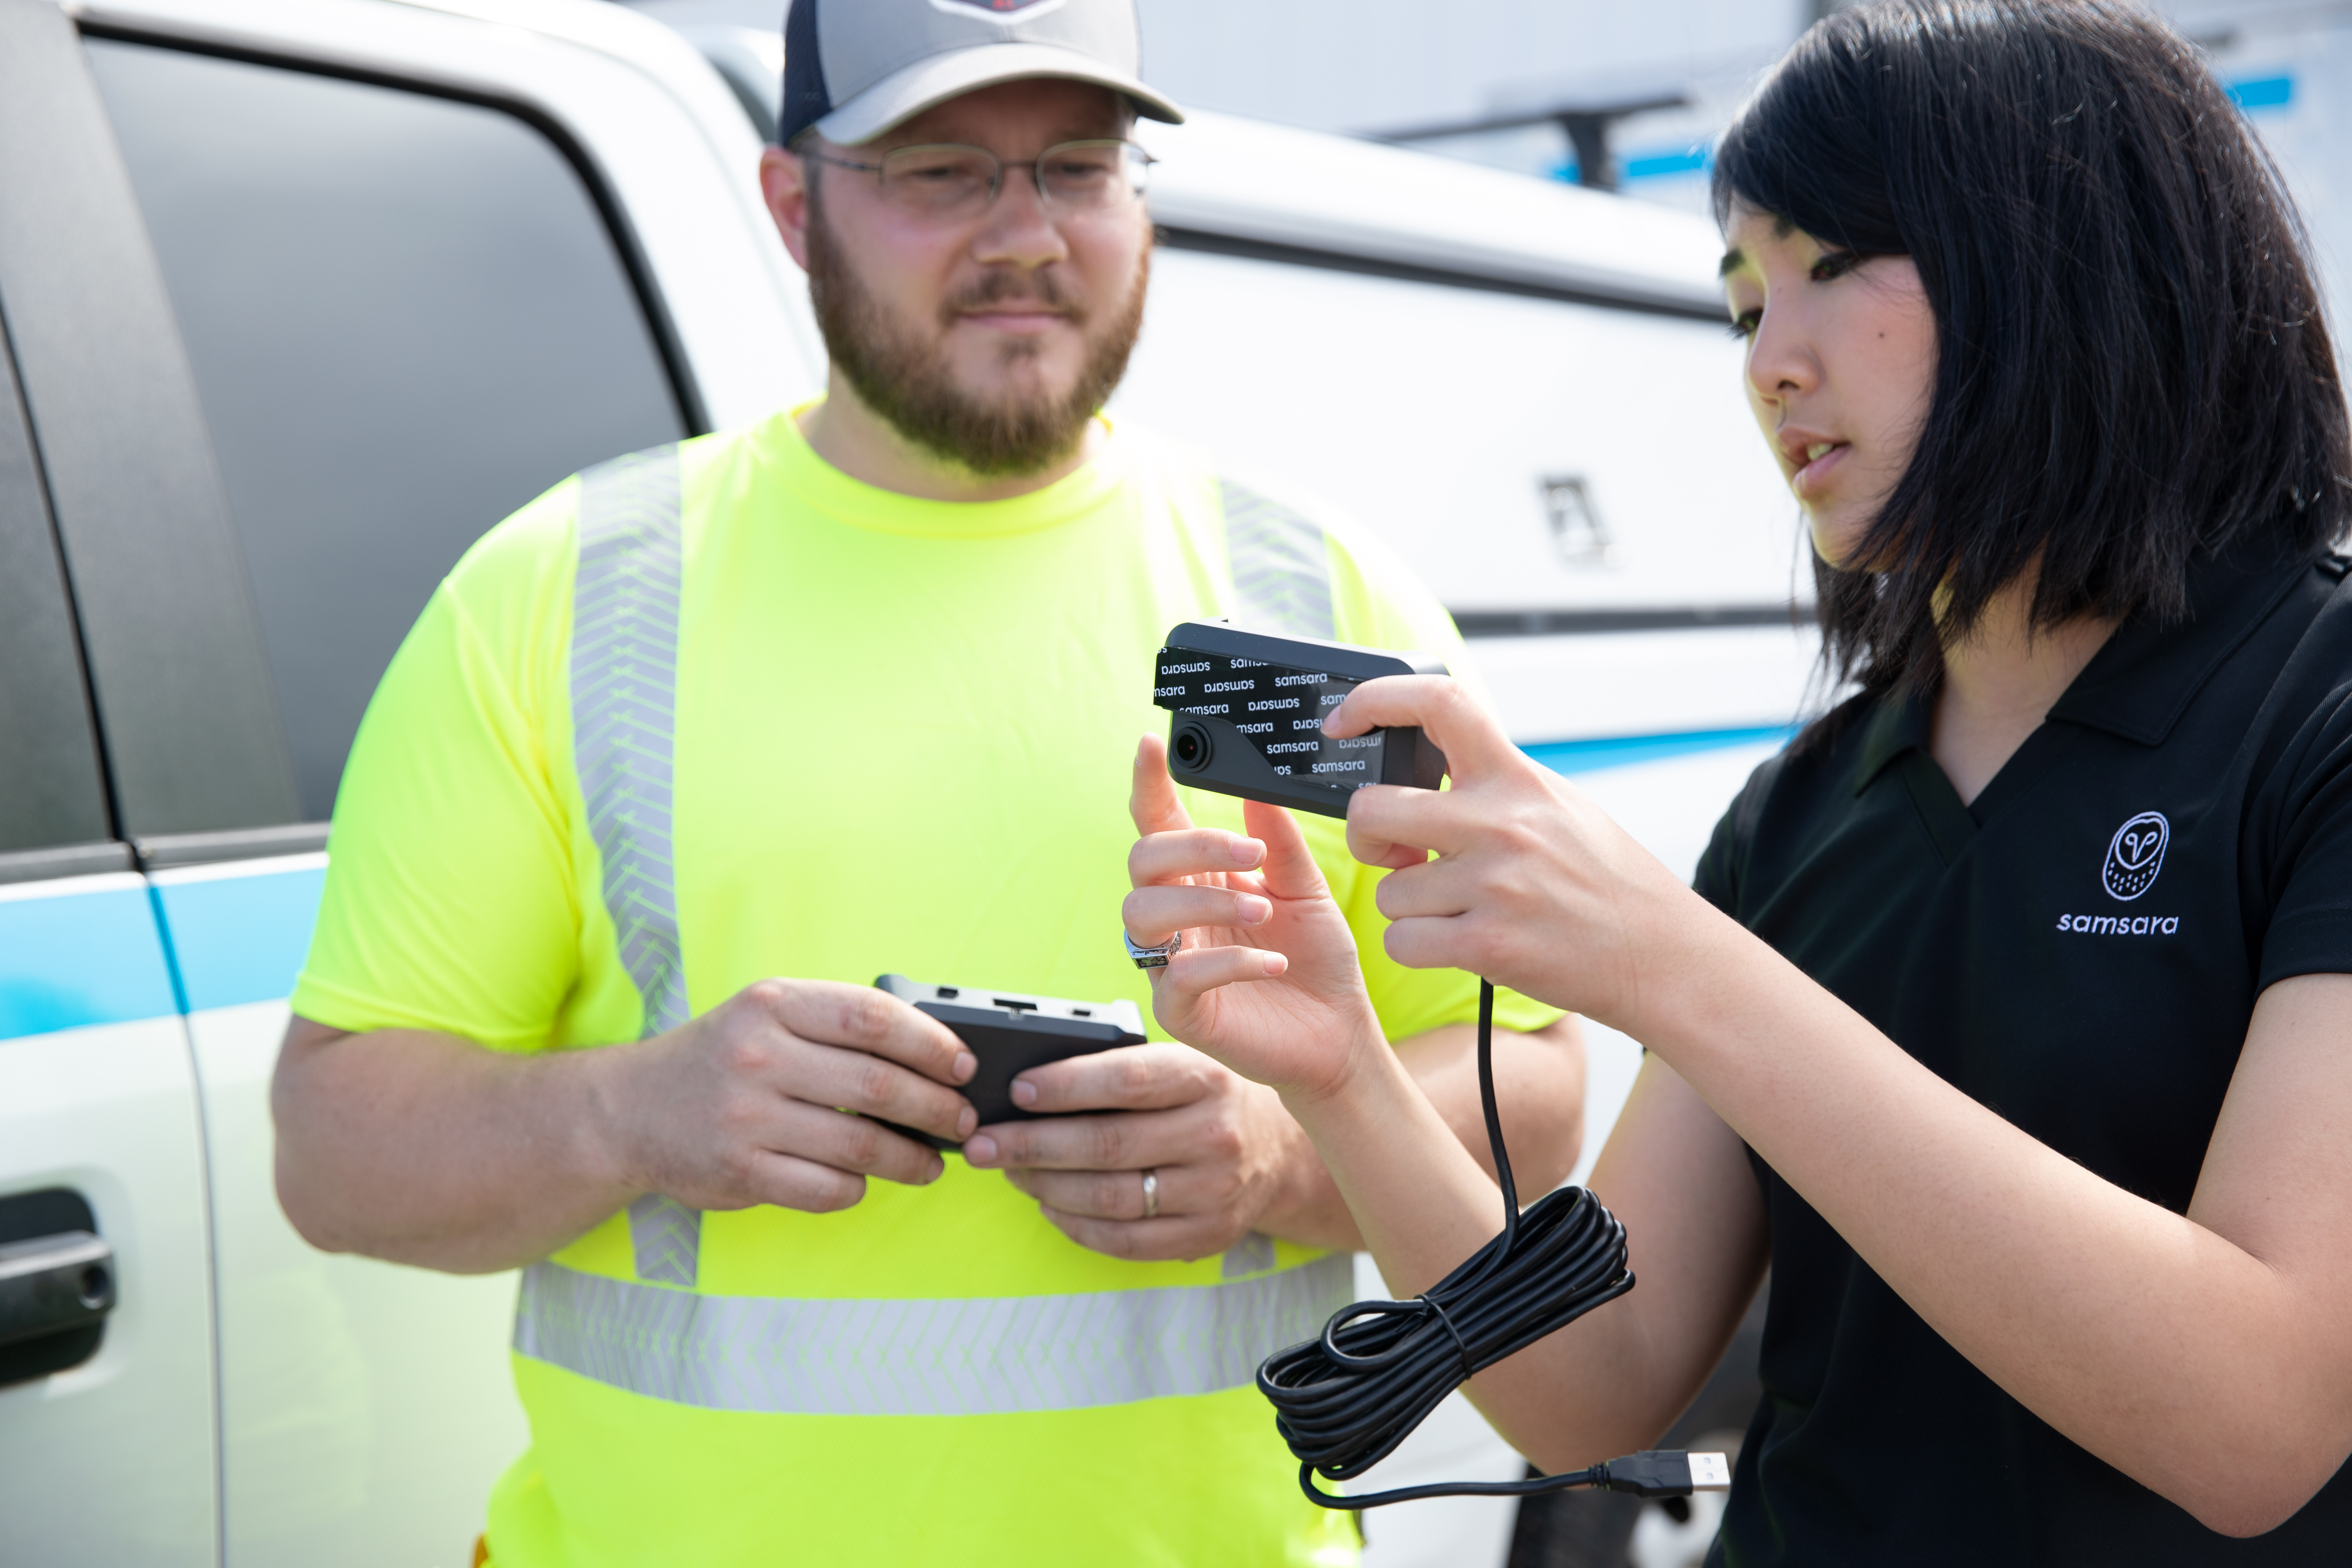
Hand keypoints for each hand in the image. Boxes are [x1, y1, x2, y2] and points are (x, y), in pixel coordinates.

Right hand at [593, 979, 977, 1214]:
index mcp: (773, 1005)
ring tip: (932, 1161)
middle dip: (937, 1107)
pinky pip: (827, 1188)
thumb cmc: (723, 1058)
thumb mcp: (769, 1015)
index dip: (931, 1043)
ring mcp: (747, 1118)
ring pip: (860, 1145)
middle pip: (878, 1085)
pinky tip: (867, 1179)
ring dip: (912, 1158)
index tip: (964, 1065)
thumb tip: (936, 1055)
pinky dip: (859, 1187)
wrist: (630, 1111)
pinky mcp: (740, 1173)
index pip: (873, 1018)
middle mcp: (758, 1056)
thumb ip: (838, 1025)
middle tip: (962, 1119)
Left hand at [962, 1043, 1309, 1260]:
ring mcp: (1214, 1192)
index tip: (1014, 1091)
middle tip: (983, 1143)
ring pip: (1110, 1197)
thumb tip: (1027, 1090)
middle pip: (1107, 1145)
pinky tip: (1048, 1205)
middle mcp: (1215, 1135)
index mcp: (1204, 1078)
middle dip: (1032, 1145)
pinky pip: (1125, 1240)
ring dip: (1046, 1186)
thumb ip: (1118, 1070)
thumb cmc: (1201, 1099)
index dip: (1064, 1087)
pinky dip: (1076, 1225)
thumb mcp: (1178, 1065)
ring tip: (1009, 1172)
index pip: (1125, 1080)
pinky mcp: (1207, 1236)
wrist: (1274, 1151)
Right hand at [1116, 734, 1389, 1101]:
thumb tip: (1259, 786)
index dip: (1148, 783)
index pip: (1160, 824)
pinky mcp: (1180, 1013)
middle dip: (1192, 847)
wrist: (1339, 1034)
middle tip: (1249, 853)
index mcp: (1200, 880)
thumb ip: (1278, 841)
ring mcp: (1170, 964)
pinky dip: (1227, 962)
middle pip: (1142, 861)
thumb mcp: (1306, 890)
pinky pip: (1178, 977)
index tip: (1152, 744)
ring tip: (1262, 908)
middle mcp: (1177, 917)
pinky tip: (1273, 962)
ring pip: (1144, 914)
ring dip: (1205, 901)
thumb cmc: (1317, 961)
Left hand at [1328, 677, 1695, 1026]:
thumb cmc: (1604, 879)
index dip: (1376, 699)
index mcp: (1516, 778)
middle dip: (1367, 835)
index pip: (1438, 702)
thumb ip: (1492, 784)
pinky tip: (1460, 942)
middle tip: (1394, 852)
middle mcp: (1501, 823)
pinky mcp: (1489, 944)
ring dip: (1409, 907)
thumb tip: (1423, 766)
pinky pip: (1402, 942)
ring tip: (1460, 909)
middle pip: (1374, 808)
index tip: (1344, 720)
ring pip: (1388, 892)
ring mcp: (1494, 885)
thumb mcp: (1556, 805)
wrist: (1662, 953)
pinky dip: (1418, 947)